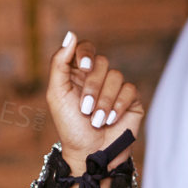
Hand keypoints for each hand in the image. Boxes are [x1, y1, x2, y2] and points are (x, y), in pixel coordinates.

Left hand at [47, 31, 143, 172]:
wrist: (89, 153)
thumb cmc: (69, 126)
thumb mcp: (56, 93)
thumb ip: (60, 63)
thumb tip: (71, 34)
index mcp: (77, 73)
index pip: (85, 48)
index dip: (86, 52)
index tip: (84, 65)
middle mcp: (97, 78)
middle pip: (101, 62)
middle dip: (91, 87)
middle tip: (84, 109)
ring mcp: (115, 88)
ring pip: (115, 76)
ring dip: (103, 101)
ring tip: (96, 119)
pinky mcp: (131, 100)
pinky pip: (130, 89)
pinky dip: (118, 105)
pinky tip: (111, 119)